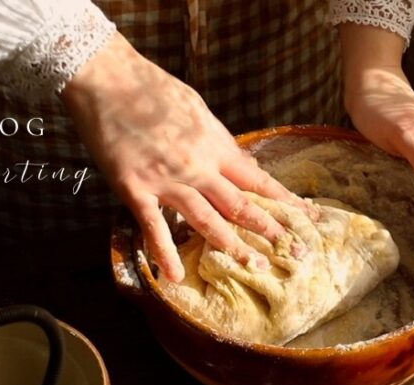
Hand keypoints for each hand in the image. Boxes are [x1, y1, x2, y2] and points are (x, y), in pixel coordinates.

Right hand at [62, 34, 312, 281]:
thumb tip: (234, 157)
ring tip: (252, 265)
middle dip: (268, 230)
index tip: (306, 215)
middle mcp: (197, 166)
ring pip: (206, 221)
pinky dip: (164, 254)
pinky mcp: (135, 189)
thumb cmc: (150, 86)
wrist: (107, 78)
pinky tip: (173, 276)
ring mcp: (167, 180)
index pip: (257, 179)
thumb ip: (215, 138)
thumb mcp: (196, 108)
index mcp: (214, 144)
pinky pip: (154, 227)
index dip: (283, 200)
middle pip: (240, 205)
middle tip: (292, 251)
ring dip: (231, 246)